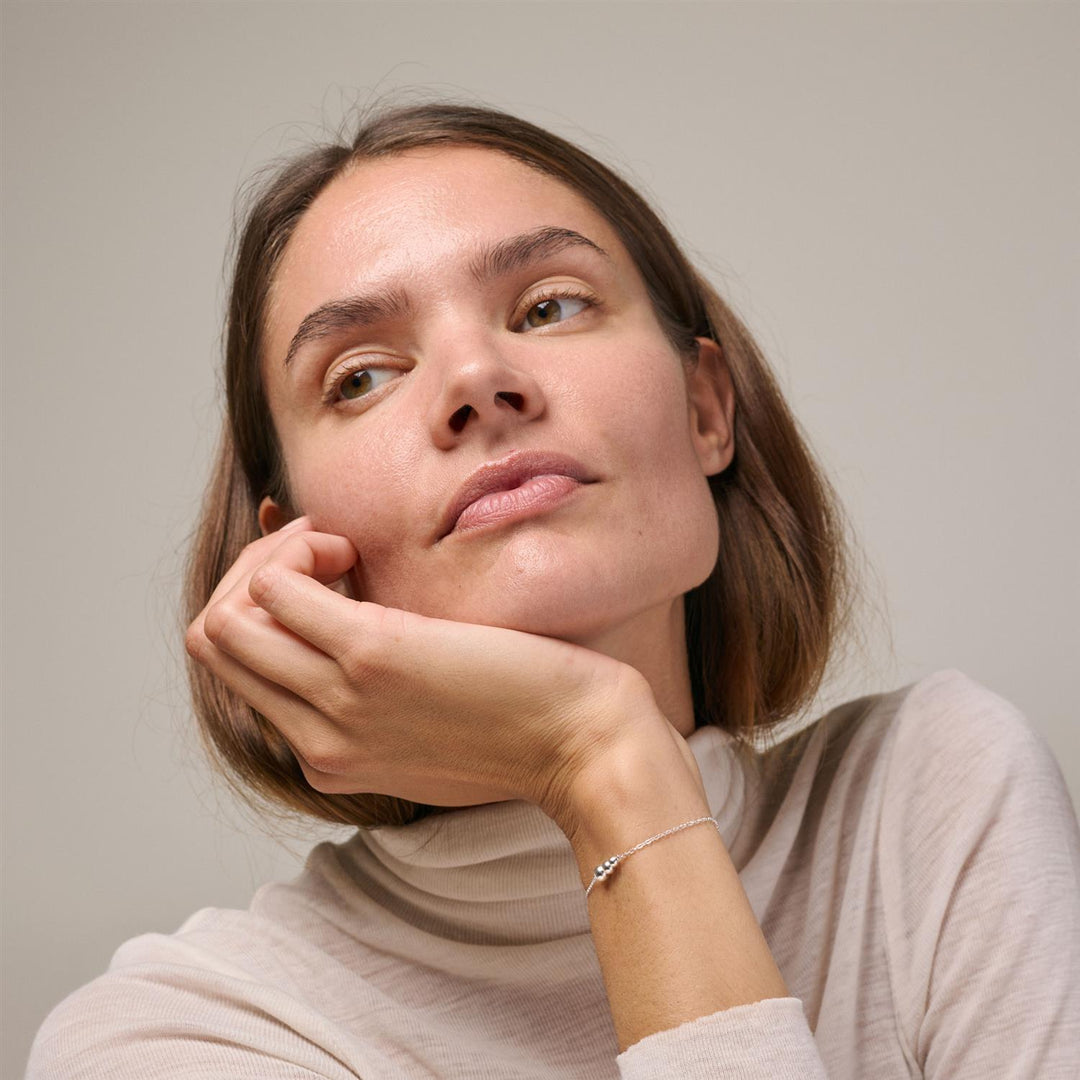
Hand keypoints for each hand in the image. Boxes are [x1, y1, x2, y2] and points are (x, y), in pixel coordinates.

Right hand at [184, 518, 660, 825]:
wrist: (589, 748)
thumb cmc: (528, 725)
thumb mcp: (435, 726)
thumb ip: (379, 698)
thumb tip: (346, 615)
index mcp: (328, 757)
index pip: (240, 675)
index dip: (265, 610)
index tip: (328, 578)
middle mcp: (317, 741)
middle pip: (214, 644)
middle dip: (253, 578)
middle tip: (327, 555)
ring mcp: (338, 702)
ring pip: (223, 619)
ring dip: (271, 561)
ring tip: (339, 551)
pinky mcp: (372, 657)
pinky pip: (274, 590)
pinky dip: (297, 550)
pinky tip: (350, 548)